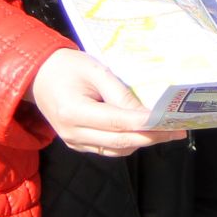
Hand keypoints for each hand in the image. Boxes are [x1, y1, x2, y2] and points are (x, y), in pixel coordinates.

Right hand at [29, 48, 183, 154]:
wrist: (38, 77)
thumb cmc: (68, 67)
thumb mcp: (95, 70)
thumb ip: (119, 92)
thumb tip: (144, 112)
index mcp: (73, 111)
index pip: (117, 122)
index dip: (145, 123)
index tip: (170, 120)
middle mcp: (72, 133)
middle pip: (120, 141)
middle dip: (152, 137)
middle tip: (178, 130)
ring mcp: (74, 142)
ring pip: (116, 150)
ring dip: (143, 142)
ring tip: (168, 131)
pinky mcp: (78, 144)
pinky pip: (108, 149)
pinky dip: (128, 143)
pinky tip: (146, 133)